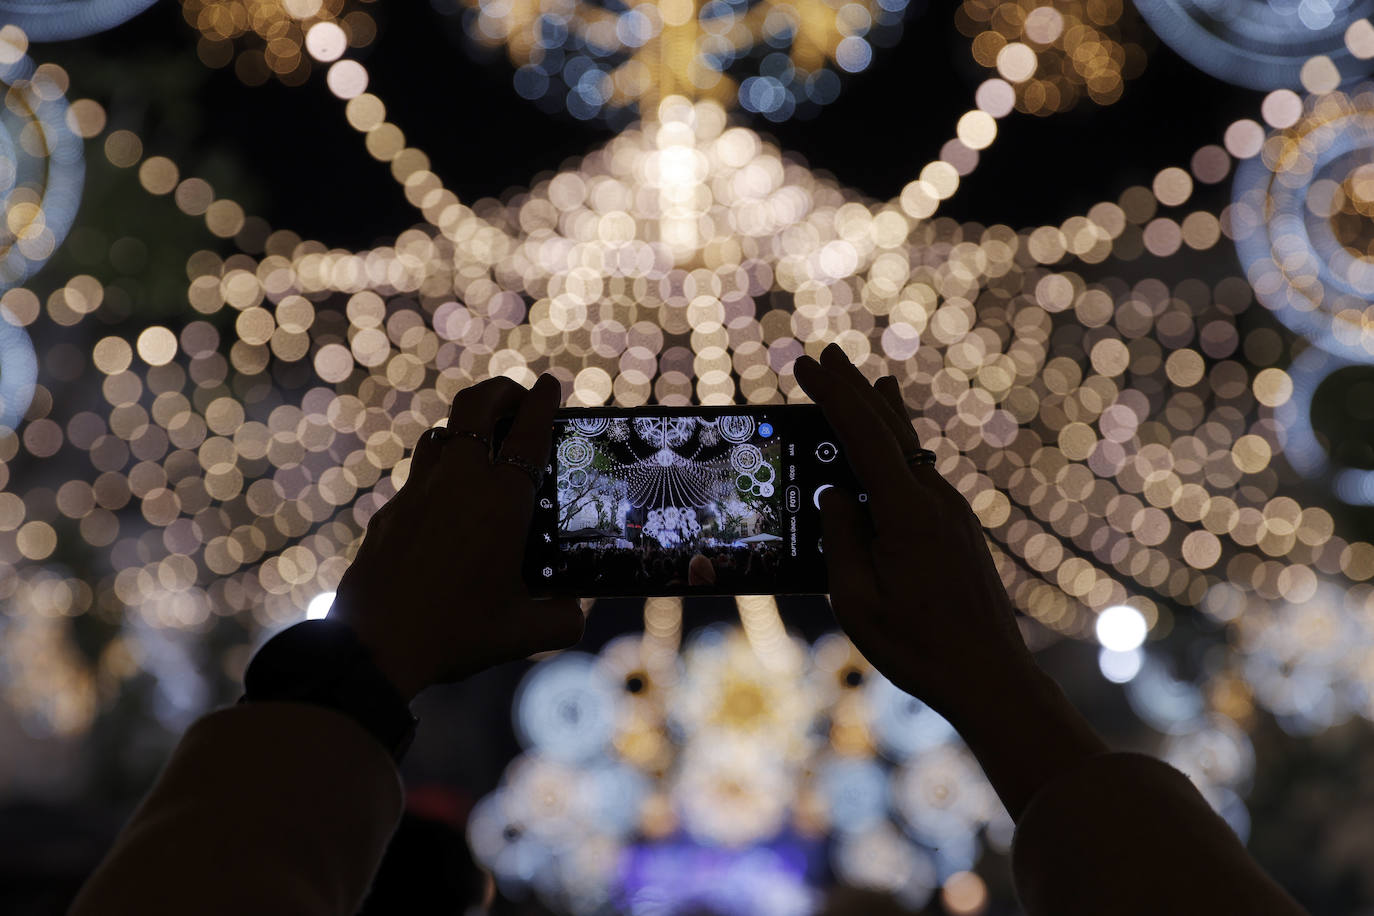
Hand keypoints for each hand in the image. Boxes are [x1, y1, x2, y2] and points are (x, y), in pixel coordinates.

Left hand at [332, 374, 583, 700]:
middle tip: (517, 399)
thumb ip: (563, 617)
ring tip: (482, 442)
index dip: (542, 402)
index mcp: (500, 501)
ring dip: (465, 426)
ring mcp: (417, 492)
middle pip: (475, 406)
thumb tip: (577, 609)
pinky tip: (446, 502)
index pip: (527, 433)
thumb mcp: (524, 633)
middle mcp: (458, 483)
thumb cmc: (456, 636)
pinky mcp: (389, 512)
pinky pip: (418, 475)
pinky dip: (439, 472)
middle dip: (500, 391)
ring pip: (440, 432)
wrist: (375, 648)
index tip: (550, 386)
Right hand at [794, 344, 1036, 719]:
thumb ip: (841, 540)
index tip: (806, 366)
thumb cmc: (918, 647)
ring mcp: (952, 513)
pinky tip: (894, 445)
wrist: (990, 677)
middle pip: (892, 428)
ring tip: (865, 377)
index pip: (863, 437)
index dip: (834, 397)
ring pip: (910, 448)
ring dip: (881, 413)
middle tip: (826, 353)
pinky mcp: (958, 529)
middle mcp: (936, 501)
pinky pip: (920, 474)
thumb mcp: (857, 600)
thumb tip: (835, 495)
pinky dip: (899, 447)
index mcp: (907, 513)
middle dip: (855, 388)